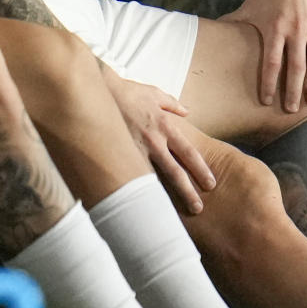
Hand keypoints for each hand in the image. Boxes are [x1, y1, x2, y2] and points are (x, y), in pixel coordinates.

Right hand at [105, 75, 215, 213]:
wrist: (96, 91)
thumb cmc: (125, 92)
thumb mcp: (153, 93)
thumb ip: (172, 103)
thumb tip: (186, 110)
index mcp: (165, 126)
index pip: (189, 152)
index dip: (200, 169)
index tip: (210, 184)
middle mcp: (153, 141)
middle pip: (175, 171)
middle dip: (188, 191)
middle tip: (198, 208)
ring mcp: (134, 150)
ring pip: (152, 180)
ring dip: (162, 197)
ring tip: (169, 215)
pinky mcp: (118, 155)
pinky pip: (130, 176)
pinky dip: (136, 190)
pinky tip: (141, 205)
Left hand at [220, 0, 306, 112]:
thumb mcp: (248, 8)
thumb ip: (233, 25)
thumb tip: (211, 37)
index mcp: (274, 28)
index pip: (271, 63)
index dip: (268, 83)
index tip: (266, 102)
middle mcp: (296, 30)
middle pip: (295, 67)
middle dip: (292, 90)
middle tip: (290, 110)